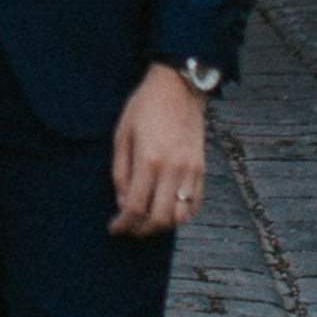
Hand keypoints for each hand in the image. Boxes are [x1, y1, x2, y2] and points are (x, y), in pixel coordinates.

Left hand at [108, 63, 205, 240]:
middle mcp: (173, 169)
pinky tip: (167, 212)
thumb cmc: (145, 107)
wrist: (179, 86)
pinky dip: (181, 215)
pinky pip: (195, 204)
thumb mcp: (122, 134)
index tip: (114, 228)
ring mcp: (191, 170)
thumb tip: (123, 203)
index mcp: (149, 159)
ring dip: (162, 226)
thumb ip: (120, 172)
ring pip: (179, 217)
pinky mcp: (202, 168)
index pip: (135, 207)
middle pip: (158, 218)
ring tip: (147, 221)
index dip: (122, 224)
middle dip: (140, 230)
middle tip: (128, 229)